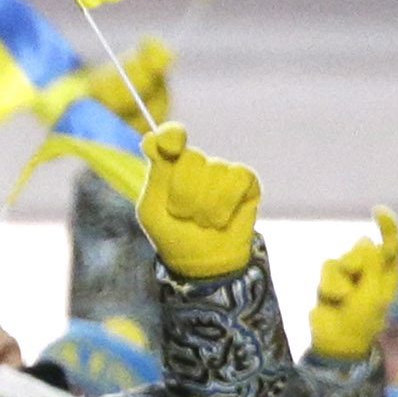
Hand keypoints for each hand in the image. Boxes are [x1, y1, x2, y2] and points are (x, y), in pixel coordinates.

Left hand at [134, 119, 262, 282]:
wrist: (202, 260)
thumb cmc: (172, 234)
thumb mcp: (153, 207)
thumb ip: (155, 173)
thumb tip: (150, 137)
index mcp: (168, 166)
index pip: (170, 136)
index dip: (172, 135)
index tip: (171, 145)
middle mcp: (196, 164)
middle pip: (191, 158)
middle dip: (183, 192)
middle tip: (181, 212)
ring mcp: (222, 171)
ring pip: (215, 171)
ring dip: (204, 205)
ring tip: (201, 219)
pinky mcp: (246, 182)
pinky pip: (238, 178)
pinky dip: (225, 203)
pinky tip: (220, 218)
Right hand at [314, 210, 397, 367]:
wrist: (337, 340)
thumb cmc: (363, 319)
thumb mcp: (373, 292)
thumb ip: (370, 264)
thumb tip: (364, 240)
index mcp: (388, 273)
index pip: (390, 244)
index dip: (386, 226)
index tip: (377, 211)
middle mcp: (369, 270)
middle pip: (360, 249)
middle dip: (355, 261)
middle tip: (356, 278)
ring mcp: (348, 275)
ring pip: (340, 259)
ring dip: (340, 278)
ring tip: (343, 297)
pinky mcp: (329, 281)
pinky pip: (327, 270)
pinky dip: (329, 284)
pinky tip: (333, 299)